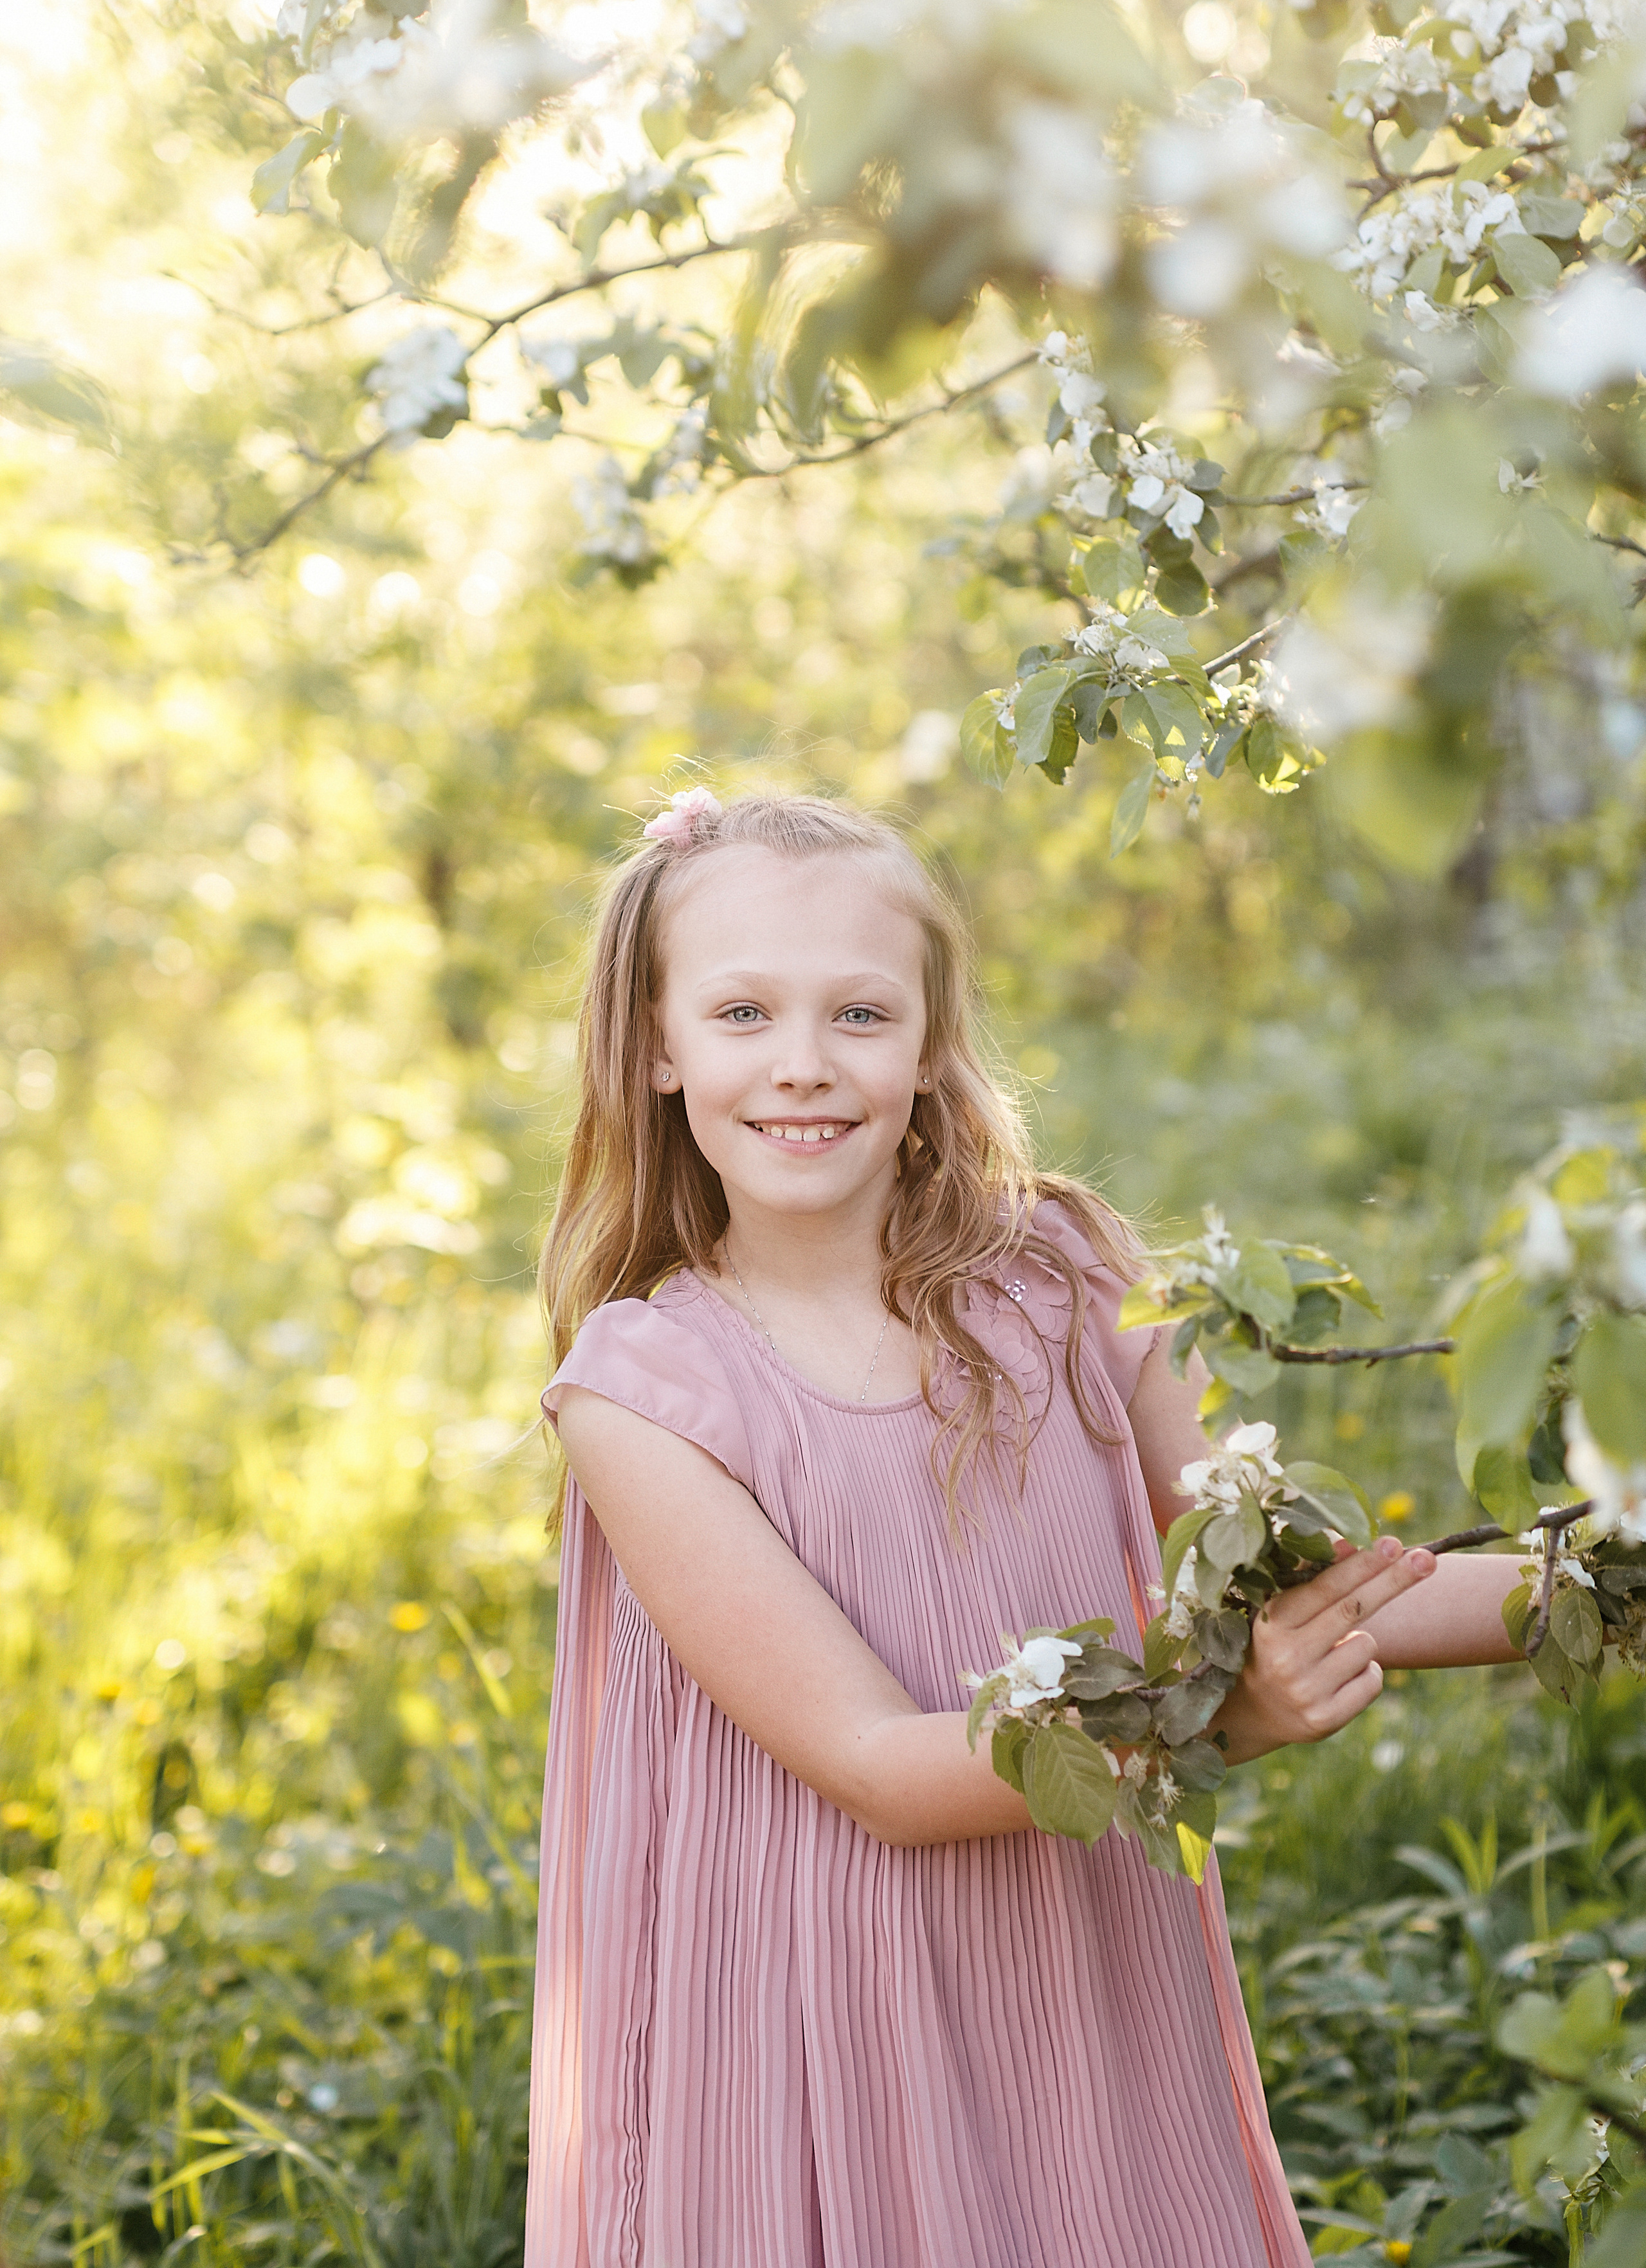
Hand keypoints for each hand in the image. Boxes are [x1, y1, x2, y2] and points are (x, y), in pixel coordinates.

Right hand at [1211, 1536, 1436, 1767]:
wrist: (1256, 1709)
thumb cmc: (1280, 1643)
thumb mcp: (1284, 1610)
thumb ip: (1312, 1576)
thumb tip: (1349, 1544)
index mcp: (1272, 1620)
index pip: (1326, 1586)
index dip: (1362, 1564)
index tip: (1393, 1544)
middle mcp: (1286, 1655)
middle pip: (1353, 1609)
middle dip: (1393, 1580)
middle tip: (1426, 1558)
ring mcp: (1305, 1689)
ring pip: (1367, 1646)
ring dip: (1362, 1643)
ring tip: (1333, 1654)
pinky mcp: (1324, 1719)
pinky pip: (1372, 1680)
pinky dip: (1366, 1673)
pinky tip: (1340, 1679)